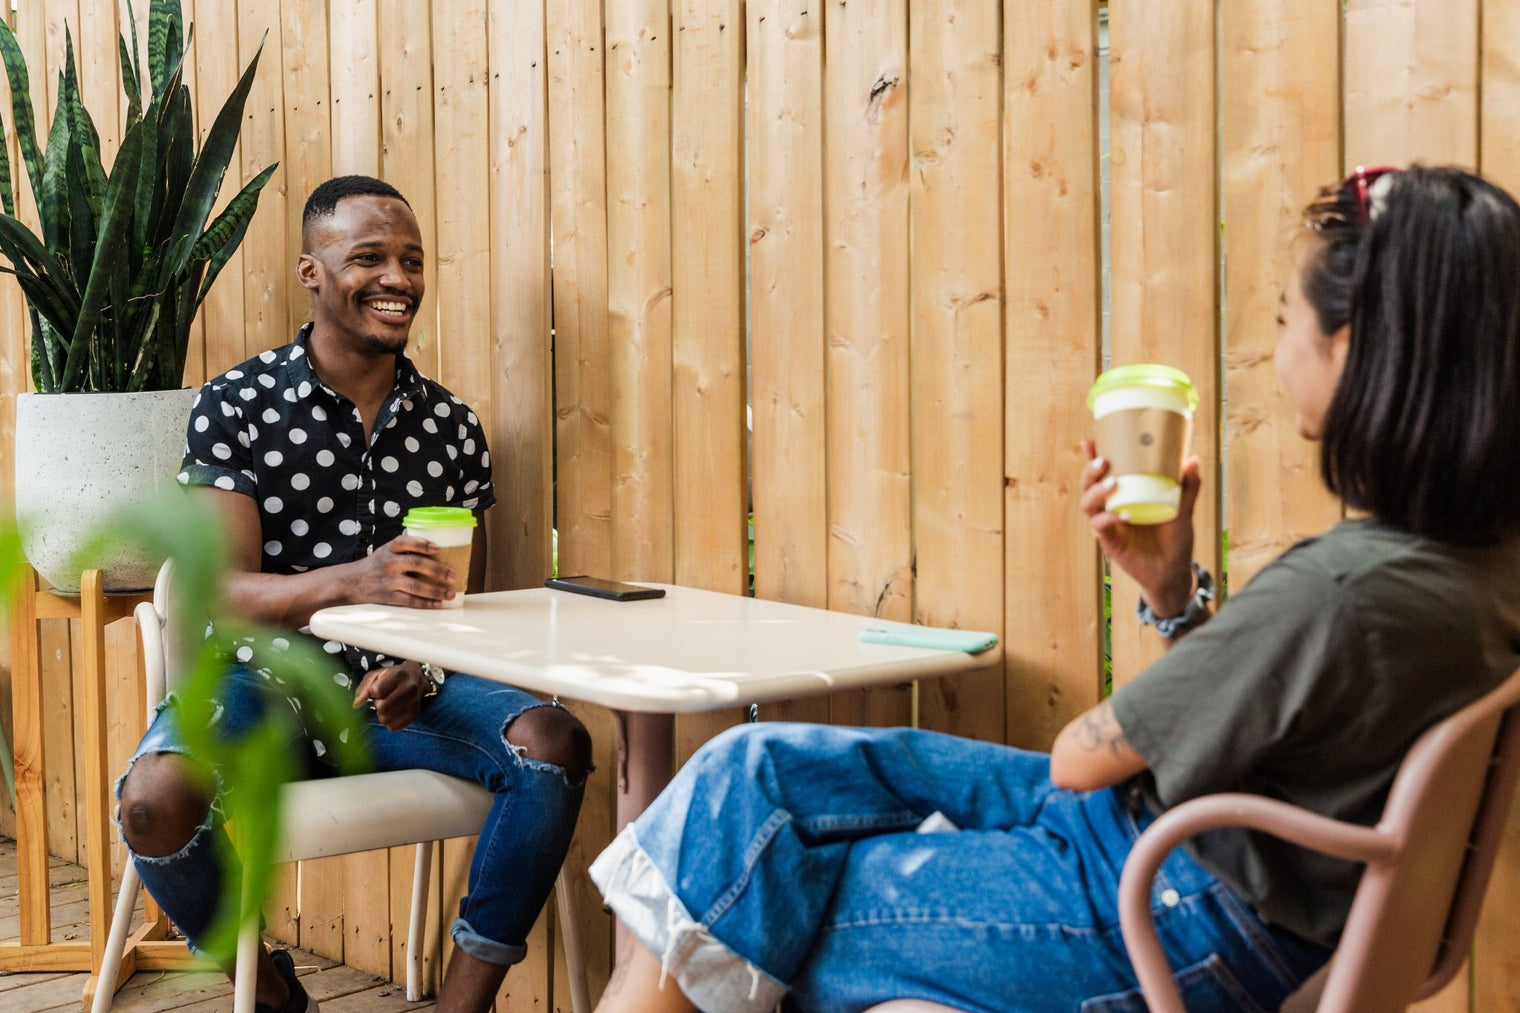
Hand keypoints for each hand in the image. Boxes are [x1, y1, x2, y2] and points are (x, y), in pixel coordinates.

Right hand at [345, 535, 458, 608]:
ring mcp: (388, 581)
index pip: (403, 542)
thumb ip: (404, 547)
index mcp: (388, 549)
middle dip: (437, 570)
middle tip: (452, 575)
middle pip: (415, 564)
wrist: (351, 582)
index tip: (437, 548)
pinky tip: (438, 603)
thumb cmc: (375, 565)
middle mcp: (388, 564)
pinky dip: (425, 603)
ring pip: (415, 585)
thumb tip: (434, 543)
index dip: (421, 544)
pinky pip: (409, 601)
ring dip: (435, 590)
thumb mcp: (385, 550)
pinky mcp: (388, 597)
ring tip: (450, 592)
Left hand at [353, 660, 426, 730]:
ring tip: (388, 705)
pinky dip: (389, 721)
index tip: (377, 690)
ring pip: (386, 719)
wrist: (416, 680)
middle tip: (382, 699)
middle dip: (378, 704)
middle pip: (382, 707)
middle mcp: (409, 688)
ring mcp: (414, 703)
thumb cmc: (394, 677)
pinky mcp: (414, 715)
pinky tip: (392, 712)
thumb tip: (357, 704)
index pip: (377, 690)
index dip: (373, 692)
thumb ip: (364, 687)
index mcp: (398, 675)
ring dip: (383, 714)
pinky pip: (393, 726)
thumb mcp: (376, 675)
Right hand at [1080, 437, 1199, 616]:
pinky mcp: (1110, 542)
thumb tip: (1193, 459)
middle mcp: (1110, 507)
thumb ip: (1188, 487)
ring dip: (1096, 491)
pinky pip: (1100, 527)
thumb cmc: (1175, 540)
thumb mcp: (1184, 509)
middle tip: (1104, 461)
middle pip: (1088, 485)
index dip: (1092, 456)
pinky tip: (1122, 515)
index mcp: (1123, 495)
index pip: (1102, 473)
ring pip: (1088, 504)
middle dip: (1090, 471)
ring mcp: (1108, 525)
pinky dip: (1108, 519)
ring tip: (1112, 483)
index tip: (1091, 439)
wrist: (1173, 572)